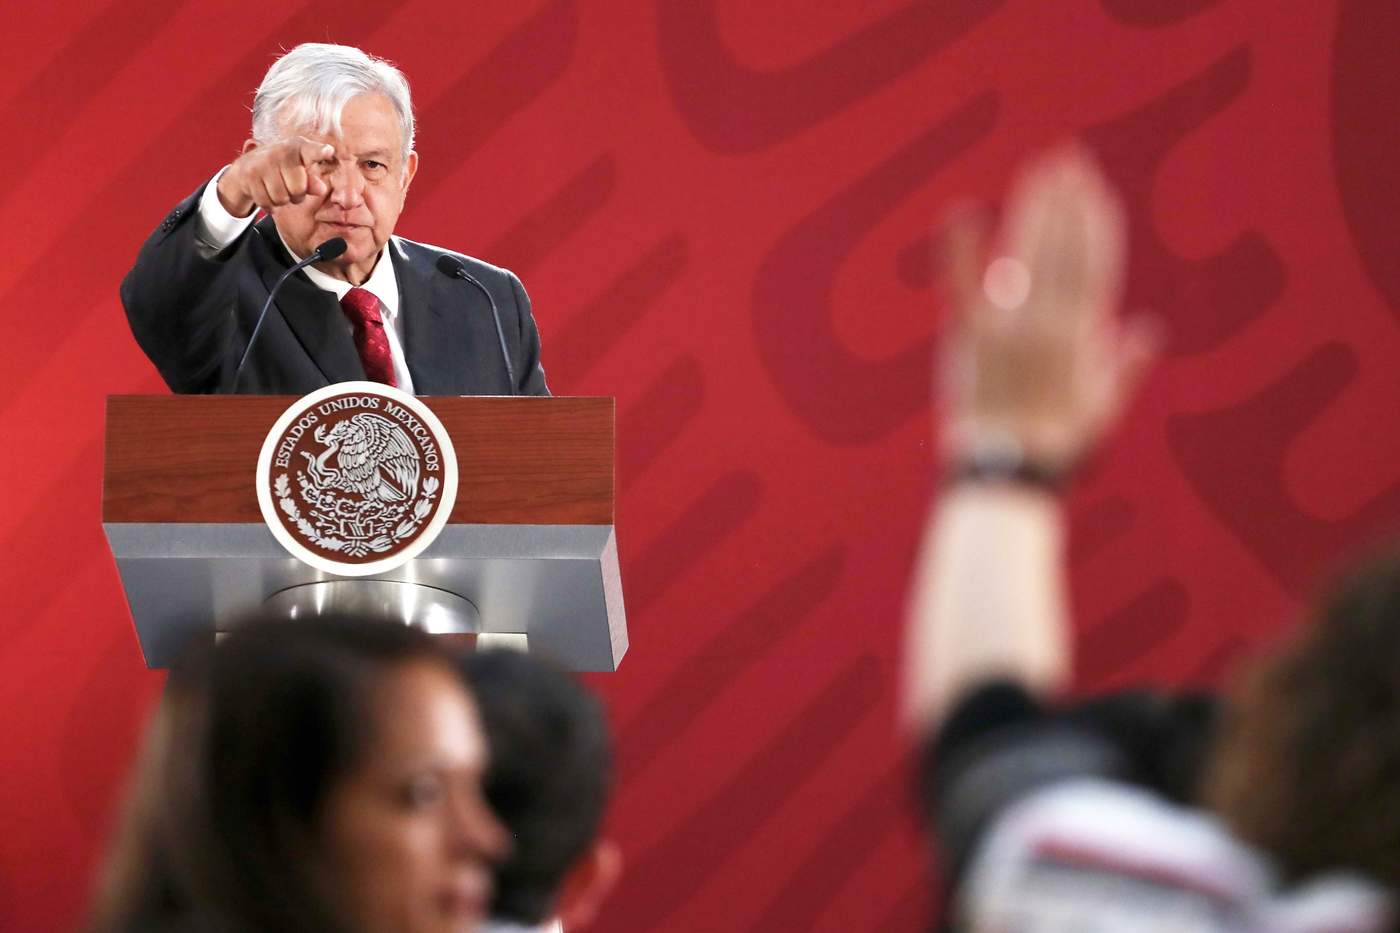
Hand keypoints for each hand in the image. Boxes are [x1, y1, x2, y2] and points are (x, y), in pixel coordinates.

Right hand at [216, 137, 334, 216]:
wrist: (246, 167)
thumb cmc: (281, 170)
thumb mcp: (300, 172)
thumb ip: (312, 182)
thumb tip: (321, 189)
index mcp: (298, 147)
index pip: (311, 151)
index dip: (320, 152)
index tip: (329, 151)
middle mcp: (280, 151)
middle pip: (298, 189)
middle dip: (296, 195)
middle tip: (289, 187)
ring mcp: (263, 162)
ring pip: (281, 198)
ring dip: (281, 200)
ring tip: (277, 189)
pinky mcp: (250, 175)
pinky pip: (266, 201)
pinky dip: (268, 203)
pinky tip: (265, 192)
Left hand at [939, 145, 1158, 470]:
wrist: (1009, 469)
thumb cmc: (1060, 445)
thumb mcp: (1105, 406)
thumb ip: (1126, 364)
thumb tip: (1148, 329)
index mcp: (1085, 334)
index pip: (1095, 263)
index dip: (1096, 222)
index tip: (1097, 189)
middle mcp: (1051, 322)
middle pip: (1064, 247)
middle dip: (1068, 200)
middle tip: (1068, 157)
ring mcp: (1009, 327)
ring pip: (1027, 253)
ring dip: (1034, 208)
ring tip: (1039, 171)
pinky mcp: (969, 337)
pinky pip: (962, 285)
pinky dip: (959, 249)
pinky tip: (960, 211)